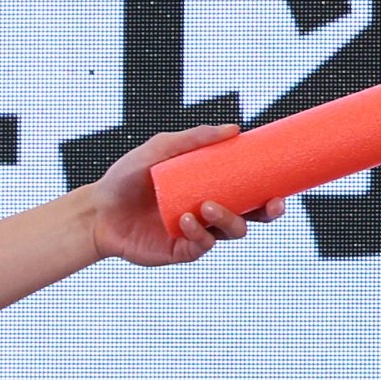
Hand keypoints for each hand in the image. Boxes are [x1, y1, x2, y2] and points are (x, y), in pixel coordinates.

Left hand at [88, 123, 283, 265]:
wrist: (97, 209)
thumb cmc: (128, 177)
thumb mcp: (160, 149)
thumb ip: (194, 139)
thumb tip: (234, 129)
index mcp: (211, 190)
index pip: (249, 194)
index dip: (270, 195)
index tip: (283, 189)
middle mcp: (208, 214)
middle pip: (250, 218)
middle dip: (265, 214)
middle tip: (269, 204)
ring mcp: (195, 234)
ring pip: (230, 233)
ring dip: (228, 219)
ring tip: (208, 206)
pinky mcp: (179, 251)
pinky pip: (201, 245)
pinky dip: (198, 233)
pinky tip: (185, 220)